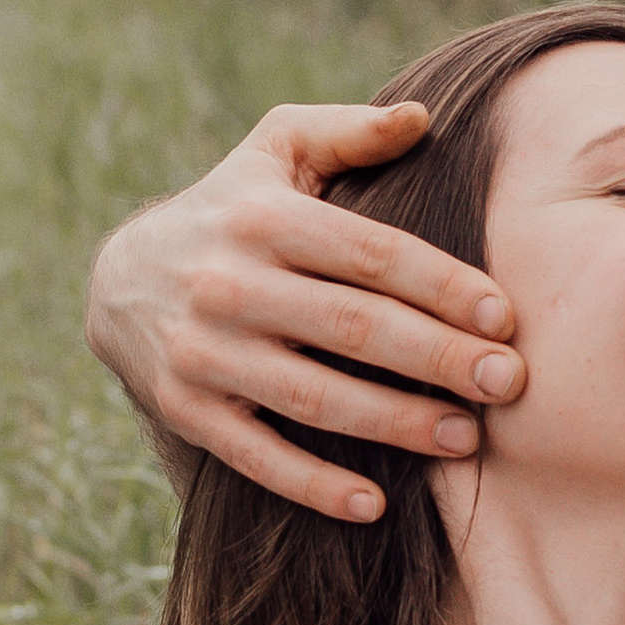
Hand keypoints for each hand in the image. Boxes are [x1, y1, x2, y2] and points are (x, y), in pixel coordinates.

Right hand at [83, 103, 527, 522]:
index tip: (505, 318)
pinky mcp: (186, 410)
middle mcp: (229, 284)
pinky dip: (314, 486)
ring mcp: (203, 353)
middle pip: (353, 327)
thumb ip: (347, 132)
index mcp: (264, 218)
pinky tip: (375, 505)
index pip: (372, 254)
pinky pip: (258, 457)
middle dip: (439, 358)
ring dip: (395, 423)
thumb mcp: (274, 151)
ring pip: (313, 397)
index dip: (444, 287)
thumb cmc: (229, 209)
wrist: (117, 278)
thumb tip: (423, 119)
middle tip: (507, 383)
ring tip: (465, 440)